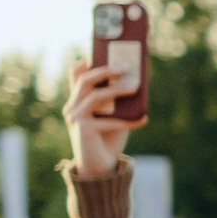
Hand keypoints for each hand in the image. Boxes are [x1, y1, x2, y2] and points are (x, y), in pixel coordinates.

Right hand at [63, 61, 139, 177]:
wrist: (101, 167)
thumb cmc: (110, 137)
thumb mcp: (116, 115)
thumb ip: (120, 100)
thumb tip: (137, 81)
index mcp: (78, 100)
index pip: (77, 75)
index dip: (86, 61)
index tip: (100, 50)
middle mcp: (72, 107)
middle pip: (85, 80)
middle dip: (104, 71)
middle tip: (124, 68)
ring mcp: (75, 118)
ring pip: (95, 96)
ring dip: (117, 90)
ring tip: (136, 87)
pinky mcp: (82, 130)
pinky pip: (109, 121)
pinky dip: (128, 120)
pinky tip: (144, 119)